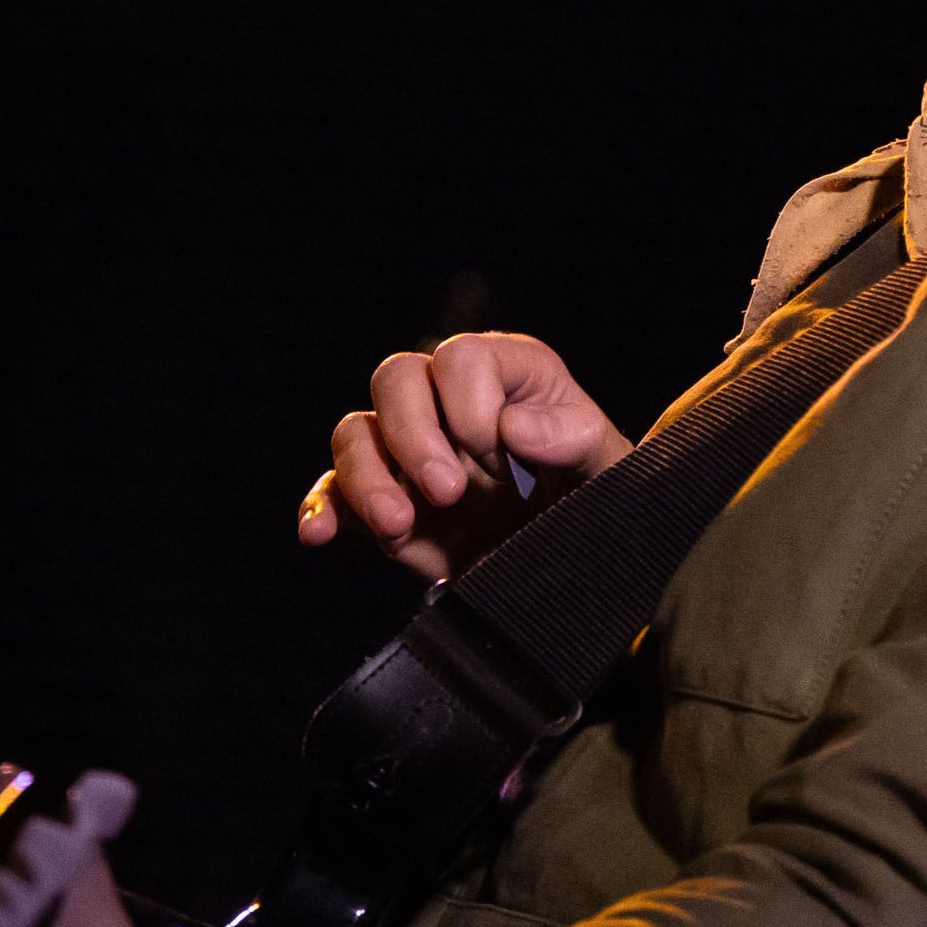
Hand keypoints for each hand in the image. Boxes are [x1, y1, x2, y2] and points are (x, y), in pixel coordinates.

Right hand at [297, 332, 631, 579]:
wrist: (571, 567)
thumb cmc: (596, 501)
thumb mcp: (606, 468)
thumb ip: (574, 438)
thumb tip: (517, 428)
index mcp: (504, 374)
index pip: (461, 358)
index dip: (470, 407)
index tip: (501, 460)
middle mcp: (447, 401)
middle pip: (395, 379)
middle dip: (413, 436)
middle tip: (448, 492)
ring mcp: (407, 452)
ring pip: (356, 432)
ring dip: (367, 477)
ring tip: (399, 526)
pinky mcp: (383, 501)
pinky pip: (333, 491)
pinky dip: (322, 509)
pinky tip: (319, 534)